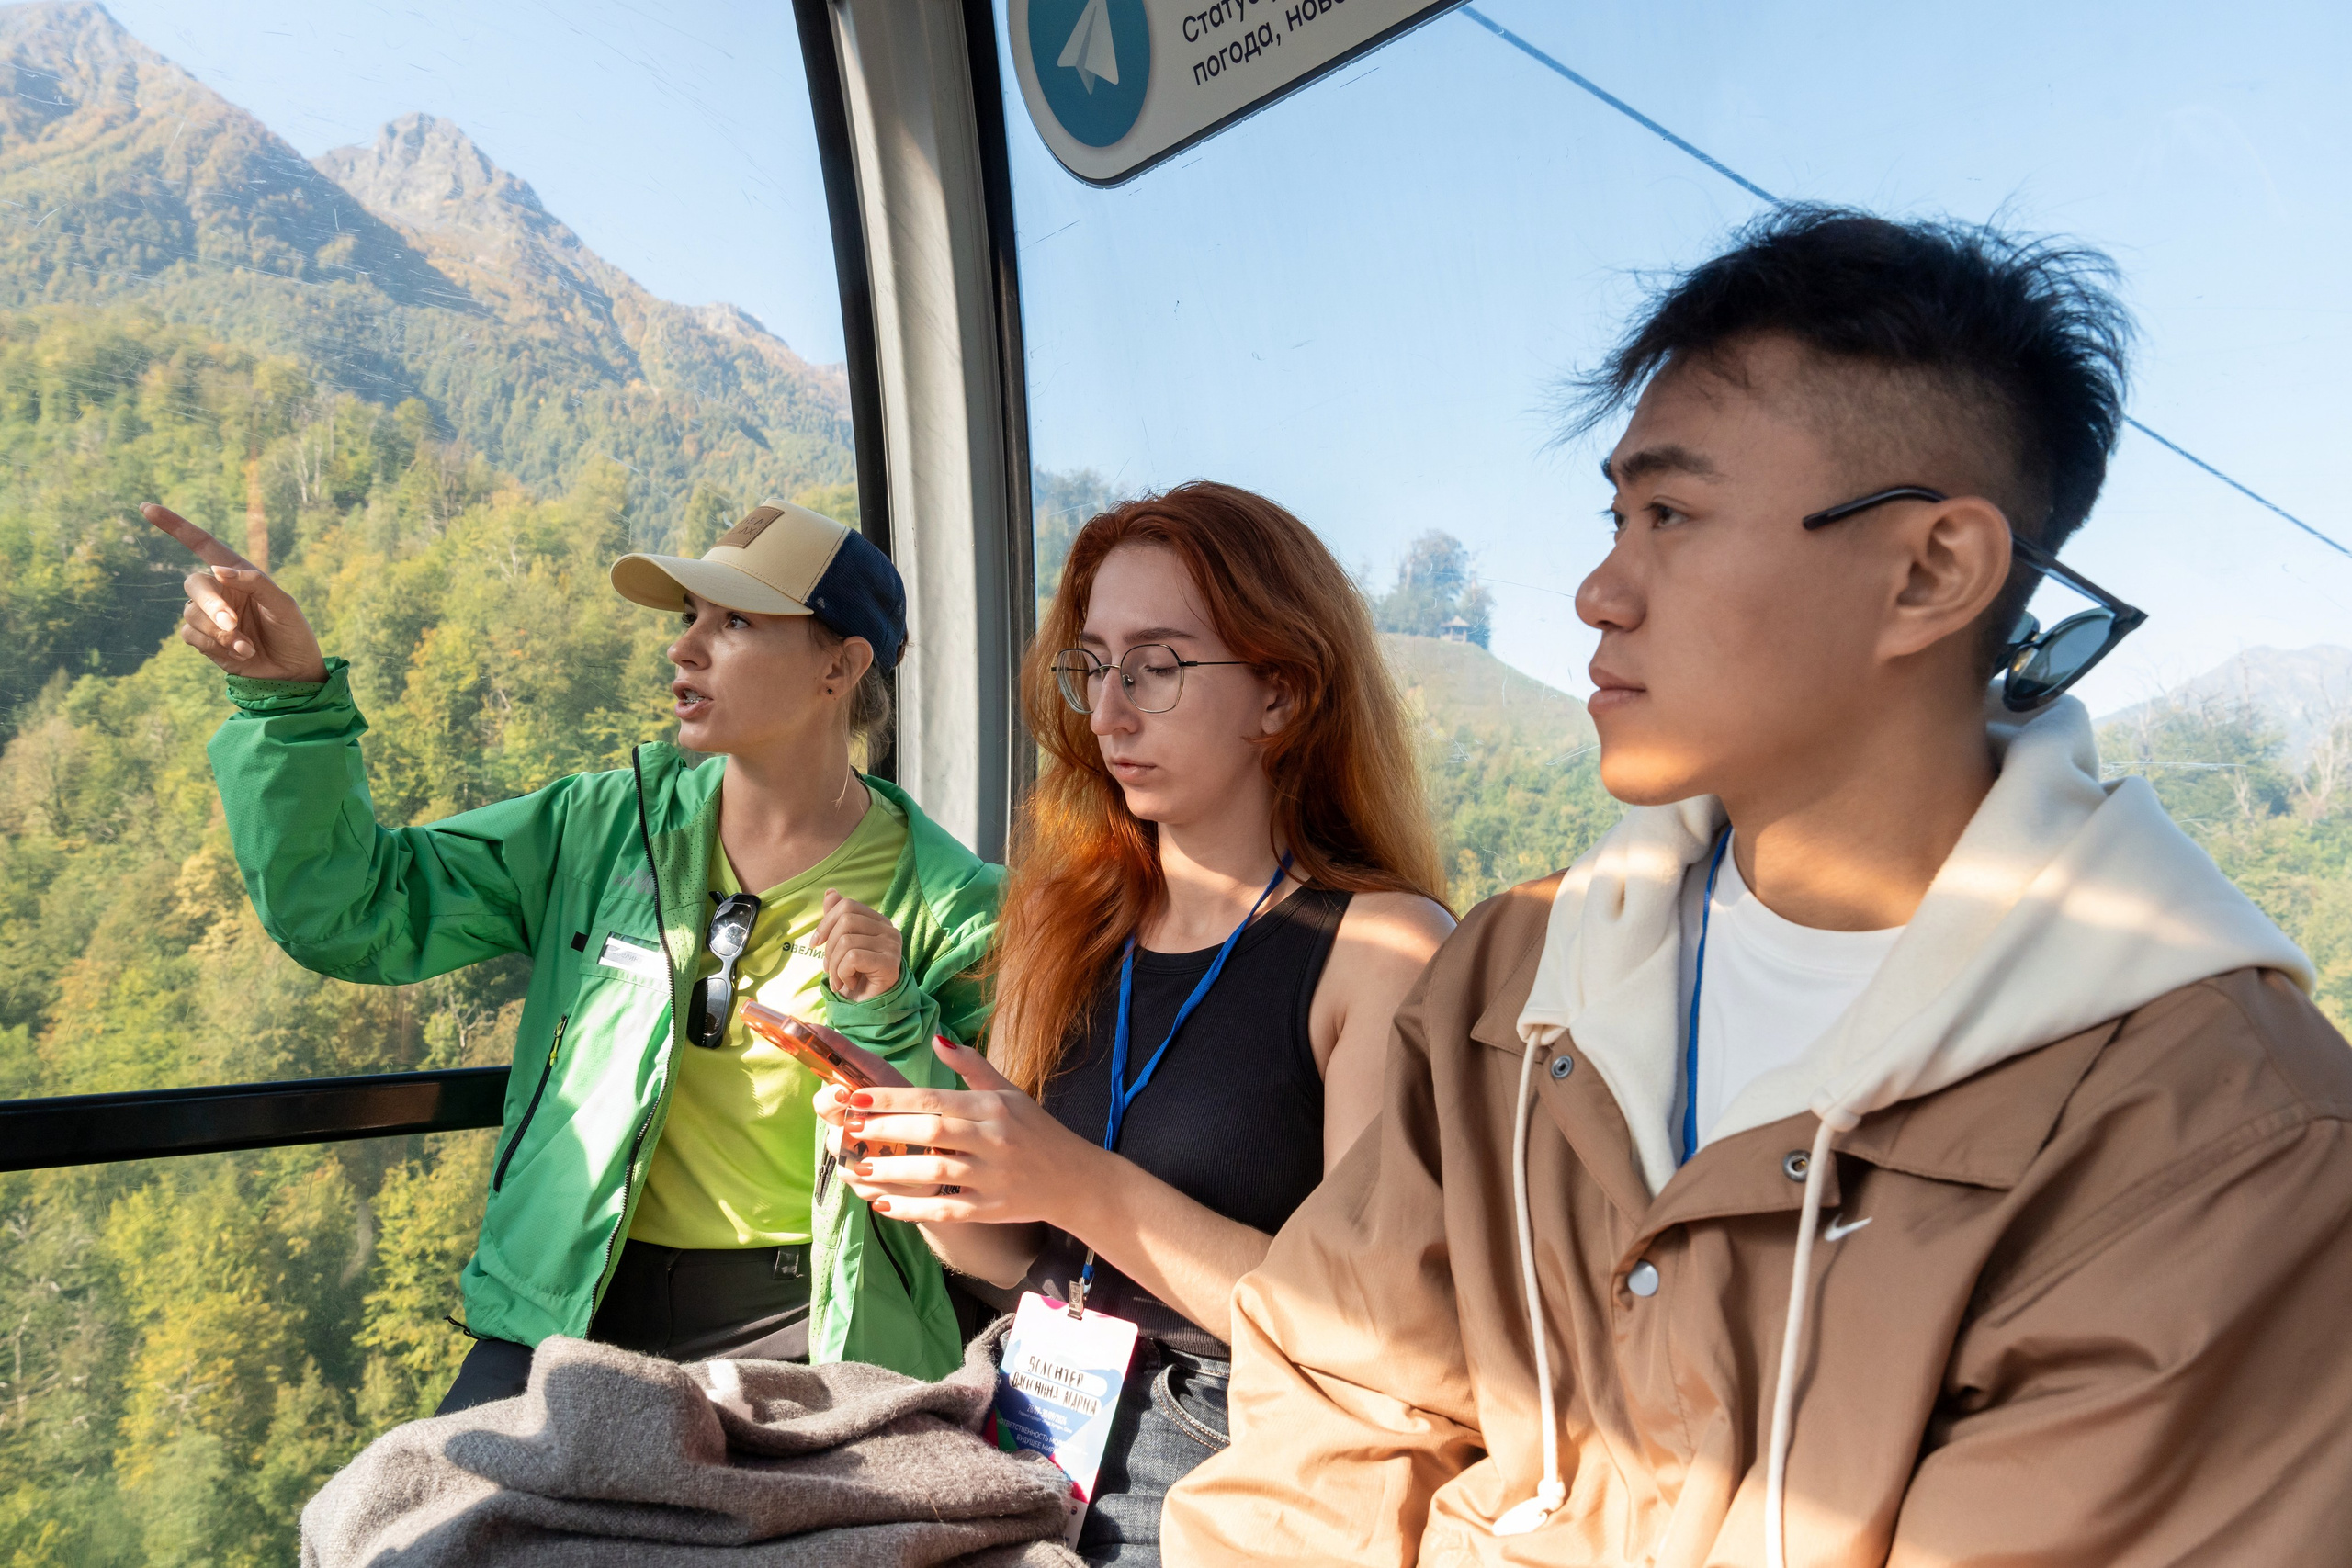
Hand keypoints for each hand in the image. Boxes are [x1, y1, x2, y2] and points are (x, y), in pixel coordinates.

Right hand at [143, 503, 327, 682]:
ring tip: (248, 646)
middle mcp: (220, 590)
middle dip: (211, 605)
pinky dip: (214, 646)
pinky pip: (190, 635)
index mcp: (238, 574)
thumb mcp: (283, 604)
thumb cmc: (292, 633)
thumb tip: (217, 569)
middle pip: (194, 585)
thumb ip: (255, 583)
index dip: (175, 526)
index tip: (147, 507)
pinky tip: (241, 654)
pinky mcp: (203, 640)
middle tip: (232, 624)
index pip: (202, 544)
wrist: (293, 672)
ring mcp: (209, 616)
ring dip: (219, 633)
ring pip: (190, 613)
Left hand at [815, 891, 901, 1001]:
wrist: (869, 1007)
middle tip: (829, 967)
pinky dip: (842, 973)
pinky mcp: (890, 963)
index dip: (825, 922)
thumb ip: (837, 919)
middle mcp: (889, 930)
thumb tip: (830, 892)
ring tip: (839, 979)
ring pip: (846, 941)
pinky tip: (848, 983)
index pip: (847, 905)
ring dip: (834, 966)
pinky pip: (852, 958)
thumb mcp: (841, 945)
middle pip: (845, 921)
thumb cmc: (856, 976)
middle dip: (828, 947)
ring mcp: (892, 946)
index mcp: (878, 921)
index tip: (815, 944)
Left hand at [829, 1037, 1101, 1225]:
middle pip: (931, 1132)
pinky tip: (883, 1204)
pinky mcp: (989, 1210)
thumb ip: (972, 1067)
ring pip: (934, 1174)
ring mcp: (991, 1177)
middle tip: (849, 1128)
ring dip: (893, 1171)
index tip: (856, 1097)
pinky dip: (912, 1209)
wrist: (1075, 1180)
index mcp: (992, 1108)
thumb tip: (938, 1040)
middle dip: (885, 1129)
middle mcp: (992, 1140)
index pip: (934, 1098)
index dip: (892, 1098)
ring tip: (860, 1167)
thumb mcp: (1010, 1092)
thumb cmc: (1037, 1131)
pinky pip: (945, 1211)